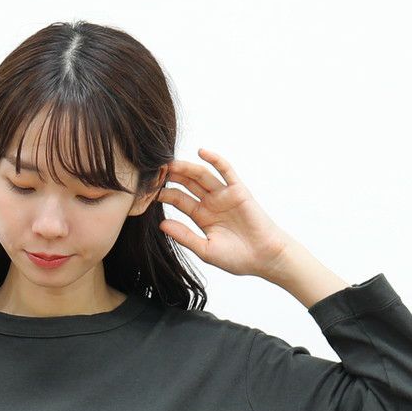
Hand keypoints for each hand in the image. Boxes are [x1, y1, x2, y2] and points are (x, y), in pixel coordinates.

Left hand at [157, 149, 293, 279]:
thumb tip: (161, 225)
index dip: (164, 194)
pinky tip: (201, 152)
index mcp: (202, 217)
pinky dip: (215, 160)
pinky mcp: (238, 190)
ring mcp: (224, 195)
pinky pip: (226, 171)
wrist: (264, 257)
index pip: (179, 200)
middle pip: (188, 184)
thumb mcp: (205, 249)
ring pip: (202, 176)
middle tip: (154, 170)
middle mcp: (211, 203)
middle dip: (172, 176)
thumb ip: (185, 236)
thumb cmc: (236, 258)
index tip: (148, 190)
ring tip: (170, 163)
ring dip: (187, 168)